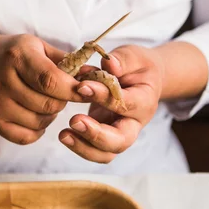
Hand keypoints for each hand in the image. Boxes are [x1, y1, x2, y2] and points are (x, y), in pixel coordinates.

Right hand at [0, 34, 82, 144]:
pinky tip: (35, 115)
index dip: (73, 90)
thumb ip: (68, 62)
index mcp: (18, 56)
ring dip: (50, 115)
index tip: (87, 92)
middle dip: (63, 101)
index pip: (51, 80)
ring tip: (45, 101)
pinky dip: (38, 129)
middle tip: (60, 93)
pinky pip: (26, 136)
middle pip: (48, 104)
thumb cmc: (17, 54)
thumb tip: (97, 77)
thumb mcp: (40, 47)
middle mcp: (2, 80)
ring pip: (39, 122)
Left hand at [58, 45, 162, 162]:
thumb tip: (109, 65)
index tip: (81, 87)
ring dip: (84, 147)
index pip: (126, 104)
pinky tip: (65, 134)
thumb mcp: (133, 56)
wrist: (143, 79)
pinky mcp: (108, 137)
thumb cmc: (137, 66)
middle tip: (74, 121)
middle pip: (121, 140)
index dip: (104, 97)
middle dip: (96, 134)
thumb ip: (122, 60)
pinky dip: (80, 146)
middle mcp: (136, 123)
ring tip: (63, 134)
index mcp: (145, 100)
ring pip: (107, 153)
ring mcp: (122, 133)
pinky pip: (96, 151)